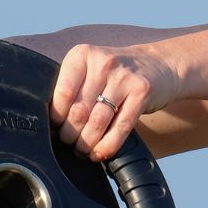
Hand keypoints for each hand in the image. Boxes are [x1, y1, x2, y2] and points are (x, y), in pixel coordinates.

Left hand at [50, 44, 179, 161]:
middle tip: (69, 142)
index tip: (55, 128)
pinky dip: (107, 146)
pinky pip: (120, 127)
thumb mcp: (90, 69)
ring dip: (86, 143)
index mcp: (82, 55)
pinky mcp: (142, 92)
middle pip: (79, 110)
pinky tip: (99, 153)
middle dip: (70, 134)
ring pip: (97, 122)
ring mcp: (124, 77)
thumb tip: (49, 123)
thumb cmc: (115, 73)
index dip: (56, 117)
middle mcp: (103, 63)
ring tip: (82, 150)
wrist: (159, 63)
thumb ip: (71, 87)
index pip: (62, 93)